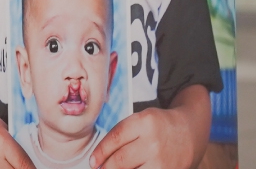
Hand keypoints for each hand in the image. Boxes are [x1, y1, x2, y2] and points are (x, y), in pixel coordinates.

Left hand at [92, 106, 206, 168]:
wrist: (191, 129)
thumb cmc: (158, 125)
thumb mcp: (139, 120)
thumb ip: (119, 136)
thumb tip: (98, 161)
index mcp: (144, 122)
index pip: (114, 140)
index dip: (100, 153)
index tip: (93, 161)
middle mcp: (154, 142)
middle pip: (120, 160)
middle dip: (107, 167)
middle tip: (102, 168)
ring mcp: (164, 160)